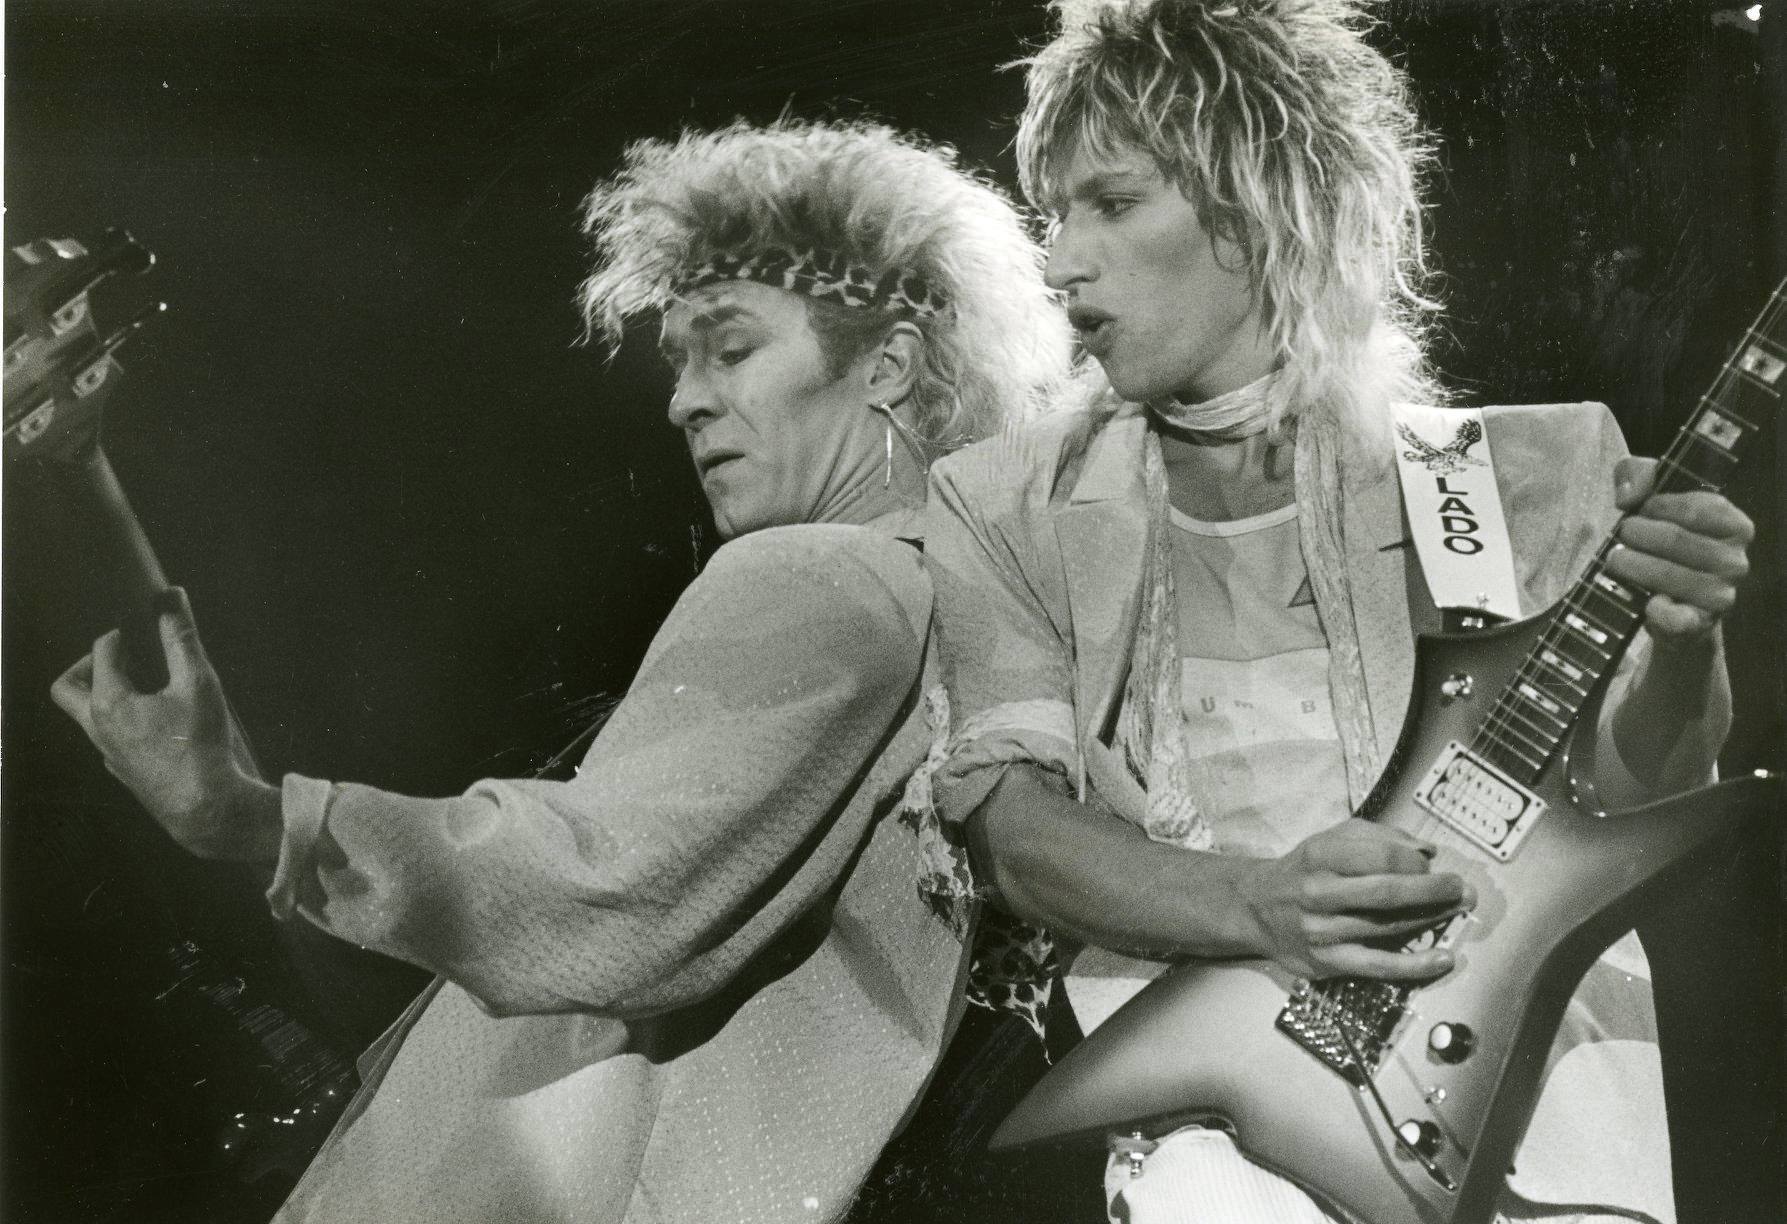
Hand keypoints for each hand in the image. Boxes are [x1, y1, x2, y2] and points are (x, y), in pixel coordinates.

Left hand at [50, 589, 279, 861]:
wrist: (206, 811)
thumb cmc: (201, 747)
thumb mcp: (198, 684)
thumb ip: (181, 638)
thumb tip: (172, 597)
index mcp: (109, 703)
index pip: (102, 651)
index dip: (122, 632)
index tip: (143, 625)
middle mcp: (98, 729)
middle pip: (67, 687)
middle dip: (88, 664)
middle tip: (122, 656)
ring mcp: (108, 754)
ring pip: (88, 715)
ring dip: (108, 693)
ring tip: (147, 686)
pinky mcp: (124, 773)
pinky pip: (109, 738)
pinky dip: (123, 720)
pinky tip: (160, 722)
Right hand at [1237, 820, 1471, 981]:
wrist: (1255, 907)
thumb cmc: (1303, 870)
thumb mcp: (1330, 840)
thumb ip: (1379, 837)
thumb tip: (1428, 850)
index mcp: (1320, 856)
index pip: (1382, 857)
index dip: (1417, 862)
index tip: (1435, 866)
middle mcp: (1318, 892)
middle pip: (1388, 892)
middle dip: (1434, 891)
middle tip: (1463, 890)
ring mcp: (1322, 931)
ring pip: (1388, 927)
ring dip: (1432, 920)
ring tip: (1456, 912)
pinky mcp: (1328, 962)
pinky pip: (1379, 967)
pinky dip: (1416, 965)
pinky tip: (1443, 959)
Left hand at [1607, 456, 1752, 647]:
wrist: (1667, 603)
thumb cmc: (1661, 542)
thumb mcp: (1651, 498)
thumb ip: (1638, 474)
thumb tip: (1628, 495)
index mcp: (1734, 525)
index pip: (1695, 508)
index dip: (1657, 507)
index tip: (1638, 511)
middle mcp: (1736, 560)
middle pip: (1677, 540)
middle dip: (1637, 534)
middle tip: (1620, 535)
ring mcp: (1721, 594)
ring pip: (1670, 575)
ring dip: (1633, 565)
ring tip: (1615, 559)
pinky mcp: (1701, 623)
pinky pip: (1679, 618)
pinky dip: (1658, 611)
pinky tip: (1646, 602)